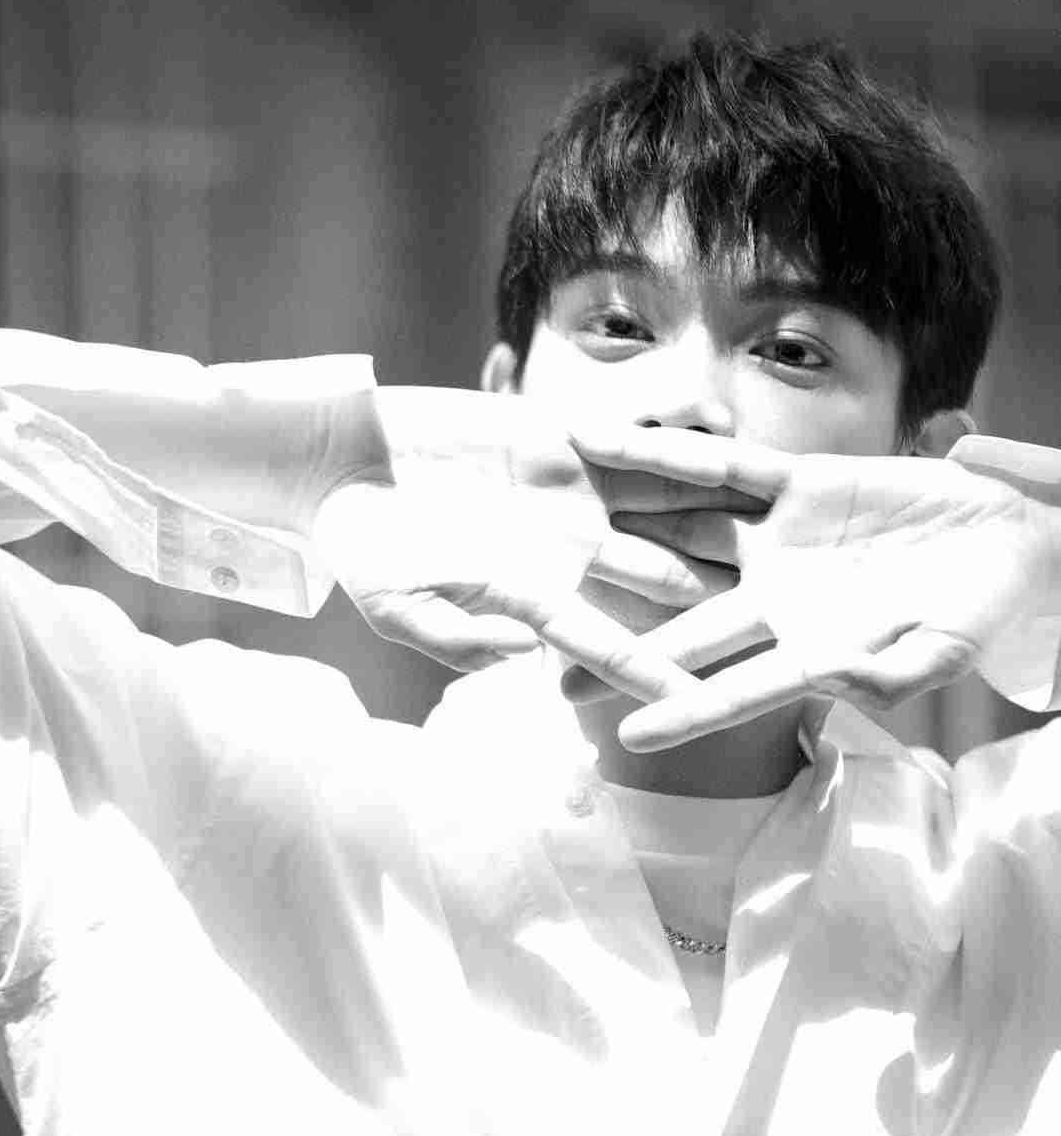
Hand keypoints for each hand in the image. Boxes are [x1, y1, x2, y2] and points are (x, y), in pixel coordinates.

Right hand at [313, 387, 743, 700]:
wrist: (346, 467)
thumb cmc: (367, 550)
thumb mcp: (400, 609)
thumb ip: (460, 639)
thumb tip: (528, 656)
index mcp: (535, 597)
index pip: (609, 643)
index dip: (655, 672)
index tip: (702, 702)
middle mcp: (569, 548)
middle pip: (660, 572)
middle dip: (719, 586)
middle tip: (788, 601)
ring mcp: (572, 490)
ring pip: (660, 501)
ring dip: (715, 505)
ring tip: (779, 509)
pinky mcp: (562, 435)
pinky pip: (631, 436)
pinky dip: (675, 434)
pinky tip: (727, 433)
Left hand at [562, 428, 1058, 749]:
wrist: (1004, 538)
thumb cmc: (974, 613)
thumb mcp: (938, 654)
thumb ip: (890, 675)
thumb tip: (838, 688)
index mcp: (803, 652)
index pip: (730, 688)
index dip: (681, 711)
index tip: (625, 735)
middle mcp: (773, 600)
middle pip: (678, 621)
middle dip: (614, 639)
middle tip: (540, 653)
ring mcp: (776, 540)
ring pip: (682, 537)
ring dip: (618, 533)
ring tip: (545, 533)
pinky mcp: (793, 482)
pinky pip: (720, 464)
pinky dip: (664, 452)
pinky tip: (602, 442)